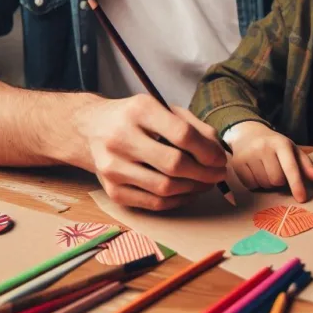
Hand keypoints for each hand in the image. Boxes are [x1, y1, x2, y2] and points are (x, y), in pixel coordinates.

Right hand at [72, 93, 227, 210]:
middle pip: (174, 164)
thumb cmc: (136, 118)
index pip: (181, 134)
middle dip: (204, 173)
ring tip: (206, 182)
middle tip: (218, 173)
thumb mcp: (163, 109)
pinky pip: (152, 203)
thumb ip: (194, 126)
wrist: (91, 128)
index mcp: (139, 111)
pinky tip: (188, 192)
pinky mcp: (111, 190)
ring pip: (164, 187)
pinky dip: (177, 200)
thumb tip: (218, 151)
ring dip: (193, 189)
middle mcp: (121, 138)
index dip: (207, 151)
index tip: (220, 158)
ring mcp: (113, 167)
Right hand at [225, 121, 312, 202]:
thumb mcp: (292, 150)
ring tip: (265, 170)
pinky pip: (250, 185)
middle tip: (277, 171)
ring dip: (268, 183)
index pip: (290, 167)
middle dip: (280, 181)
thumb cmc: (275, 146)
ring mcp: (249, 154)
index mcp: (281, 143)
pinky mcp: (237, 163)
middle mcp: (264, 147)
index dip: (296, 184)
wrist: (248, 134)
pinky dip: (255, 184)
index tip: (302, 199)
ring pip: (264, 184)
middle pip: (277, 180)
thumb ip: (306, 165)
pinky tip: (255, 172)